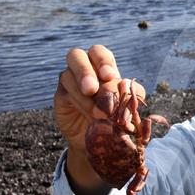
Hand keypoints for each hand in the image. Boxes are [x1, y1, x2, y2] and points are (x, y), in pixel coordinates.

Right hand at [54, 45, 146, 194]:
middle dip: (85, 71)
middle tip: (93, 89)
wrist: (98, 142)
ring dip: (83, 95)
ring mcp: (70, 81)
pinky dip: (79, 102)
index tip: (109, 75)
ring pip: (68, 75)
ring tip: (98, 113)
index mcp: (101, 67)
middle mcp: (83, 69)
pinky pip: (65, 91)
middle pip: (76, 55)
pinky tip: (90, 114)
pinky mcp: (61, 95)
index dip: (103, 61)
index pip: (99, 53)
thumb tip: (134, 91)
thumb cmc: (115, 119)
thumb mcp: (128, 106)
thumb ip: (131, 96)